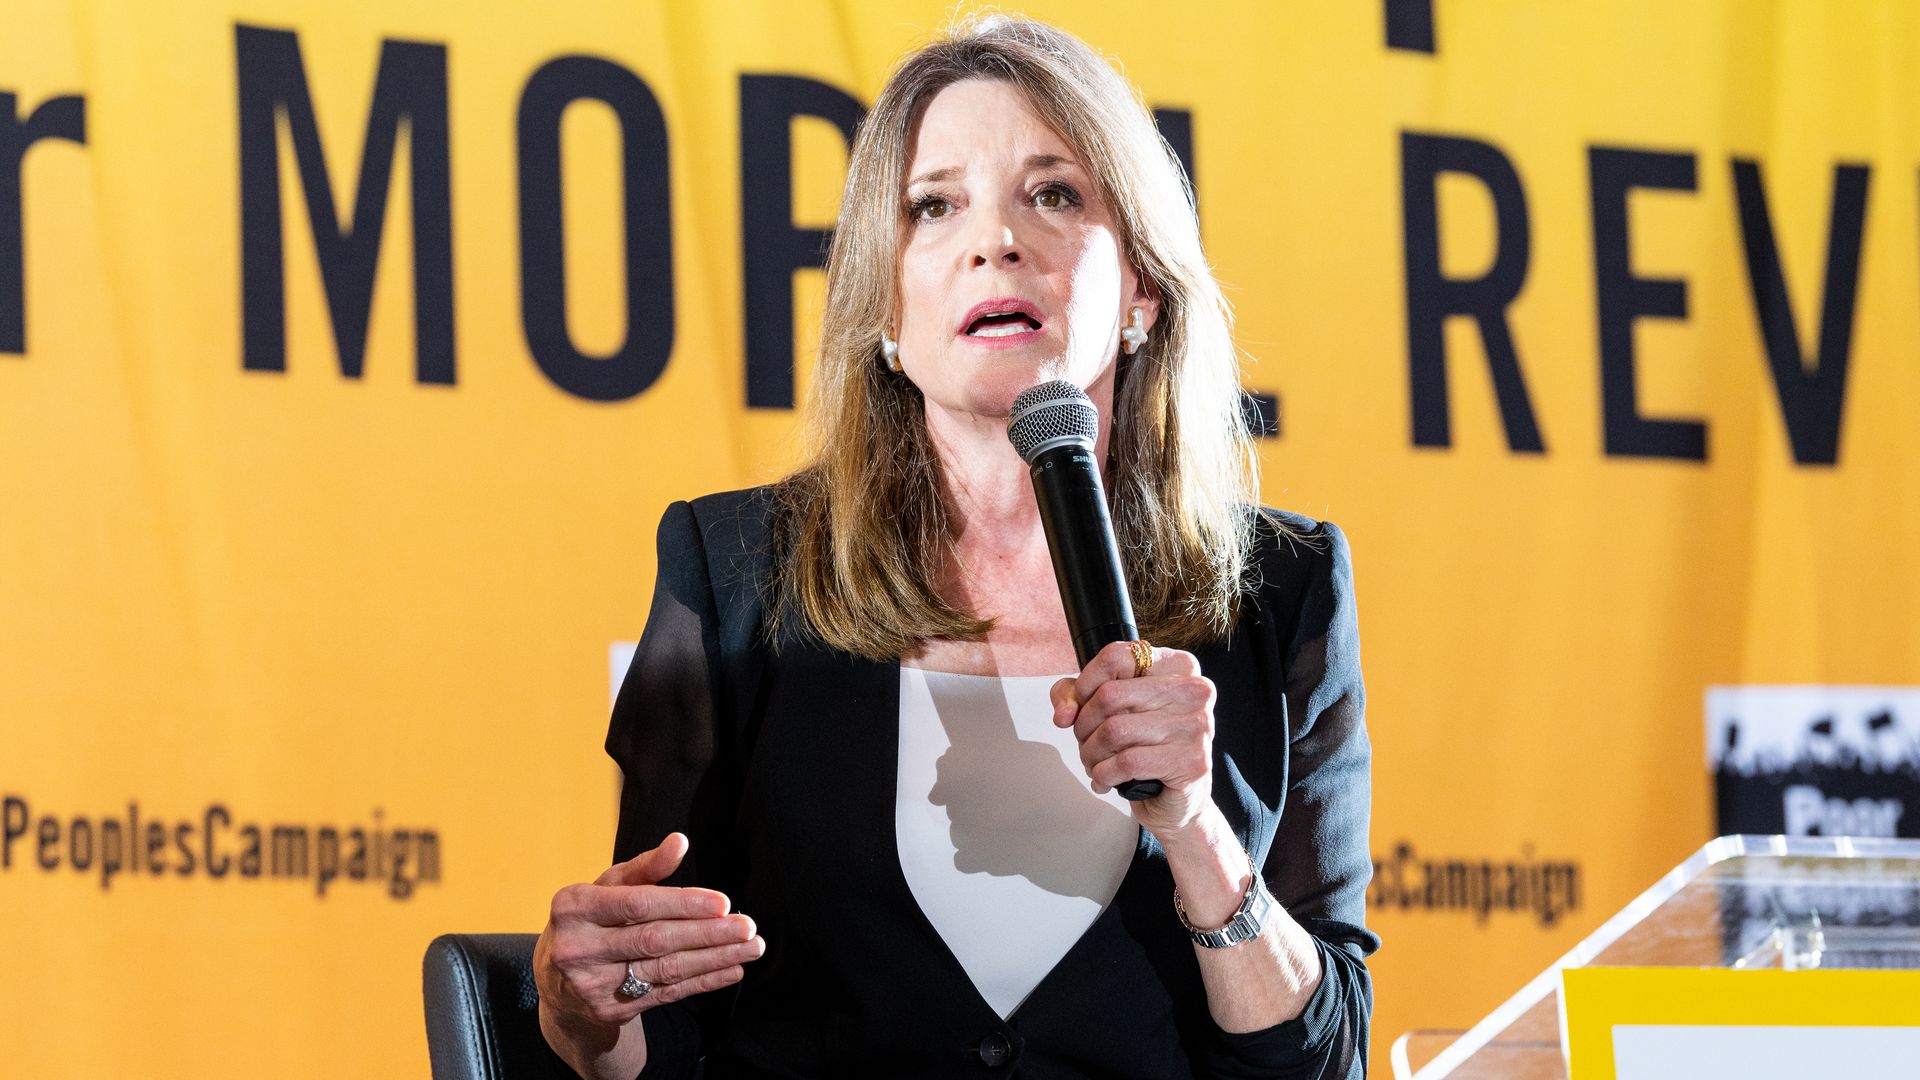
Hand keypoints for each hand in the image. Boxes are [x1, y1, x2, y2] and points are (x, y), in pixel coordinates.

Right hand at [534, 833, 765, 1029]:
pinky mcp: (611, 1010)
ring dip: (714, 959)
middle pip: (654, 940)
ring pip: (665, 970)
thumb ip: (645, 867)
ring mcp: (593, 984)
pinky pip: (667, 994)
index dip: (683, 904)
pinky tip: (732, 969)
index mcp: (574, 907)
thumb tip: (680, 842)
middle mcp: (579, 948)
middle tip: (747, 927)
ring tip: (751, 947)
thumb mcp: (607, 887)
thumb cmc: (591, 919)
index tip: (723, 902)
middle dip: (707, 933)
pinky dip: (703, 981)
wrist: (557, 980)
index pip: (638, 905)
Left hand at [1051, 640, 1216, 839]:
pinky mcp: (1192, 761)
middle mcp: (1193, 690)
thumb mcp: (1105, 709)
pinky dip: (1104, 774)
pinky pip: (1128, 762)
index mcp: (1177, 666)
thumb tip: (1064, 713)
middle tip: (1086, 742)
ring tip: (1094, 763)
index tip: (1081, 704)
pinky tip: (1106, 779)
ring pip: (1115, 731)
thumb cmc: (1144, 747)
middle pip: (1110, 696)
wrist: (1174, 799)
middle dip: (1084, 726)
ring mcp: (1197, 725)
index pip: (1117, 656)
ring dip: (1091, 754)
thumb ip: (1074, 696)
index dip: (1086, 683)